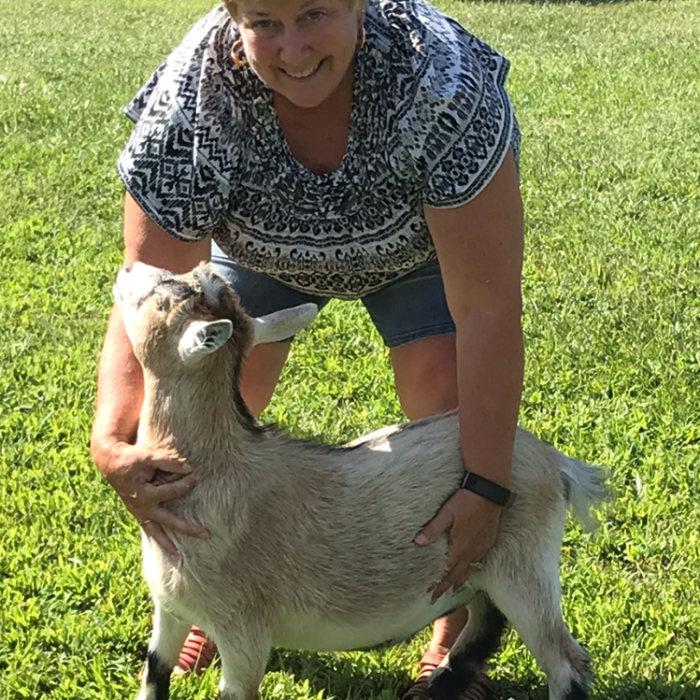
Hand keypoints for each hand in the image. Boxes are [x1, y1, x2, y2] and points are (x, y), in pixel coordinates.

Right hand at [94, 440, 209, 557]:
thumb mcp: (148, 456)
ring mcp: (139, 512)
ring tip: (179, 556)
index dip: (186, 483)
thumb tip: (189, 470)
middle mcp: (142, 508)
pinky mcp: (138, 512)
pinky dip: (157, 537)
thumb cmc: (130, 459)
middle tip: (207, 535)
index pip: (174, 492)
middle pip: (169, 522)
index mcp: (145, 495)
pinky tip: (166, 547)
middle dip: (188, 528)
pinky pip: (149, 528)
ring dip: (168, 544)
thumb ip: (169, 462)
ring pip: (155, 532)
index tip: (194, 475)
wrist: (110, 463)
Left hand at [414, 488, 500, 602]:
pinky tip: (470, 569)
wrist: (489, 493)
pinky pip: (479, 561)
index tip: (429, 595)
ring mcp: (481, 547)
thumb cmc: (466, 501)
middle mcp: (471, 551)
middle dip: (446, 587)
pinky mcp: (488, 541)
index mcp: (459, 547)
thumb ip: (432, 530)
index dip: (437, 584)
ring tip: (453, 590)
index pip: (445, 572)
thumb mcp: (446, 514)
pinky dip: (472, 569)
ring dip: (460, 581)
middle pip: (457, 575)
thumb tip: (417, 543)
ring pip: (469, 570)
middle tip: (436, 598)